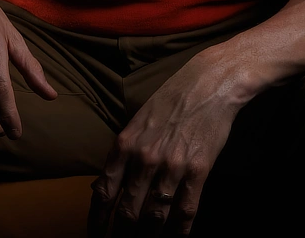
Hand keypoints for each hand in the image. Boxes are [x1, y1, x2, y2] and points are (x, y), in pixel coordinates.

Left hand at [87, 46, 245, 236]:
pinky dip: (179, 232)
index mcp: (125, 143)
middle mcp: (144, 157)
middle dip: (121, 235)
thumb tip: (106, 184)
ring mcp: (172, 166)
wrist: (209, 82)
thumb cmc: (171, 98)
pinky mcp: (198, 170)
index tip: (95, 235)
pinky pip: (185, 212)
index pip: (103, 192)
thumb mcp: (138, 120)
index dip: (97, 221)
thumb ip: (123, 152)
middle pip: (127, 212)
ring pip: (154, 217)